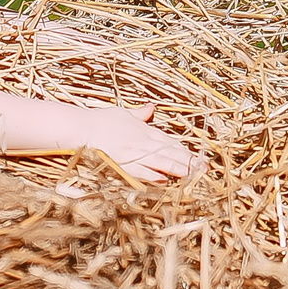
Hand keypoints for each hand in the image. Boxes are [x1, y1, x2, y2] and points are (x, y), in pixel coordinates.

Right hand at [76, 104, 195, 182]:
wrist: (82, 129)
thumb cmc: (101, 121)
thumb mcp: (123, 113)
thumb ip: (140, 113)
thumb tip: (151, 108)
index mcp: (145, 130)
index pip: (170, 142)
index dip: (186, 151)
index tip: (199, 158)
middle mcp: (143, 141)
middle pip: (170, 153)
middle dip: (188, 162)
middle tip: (204, 169)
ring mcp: (134, 153)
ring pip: (161, 162)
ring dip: (177, 169)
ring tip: (192, 175)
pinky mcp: (124, 163)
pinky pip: (143, 171)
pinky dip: (154, 176)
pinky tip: (165, 181)